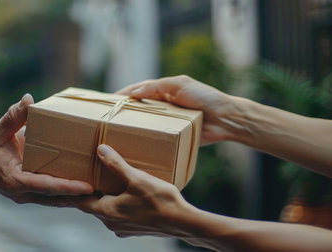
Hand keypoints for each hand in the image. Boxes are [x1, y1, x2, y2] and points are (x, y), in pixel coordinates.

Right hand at [0, 94, 92, 205]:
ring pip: (54, 201)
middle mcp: (21, 192)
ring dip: (74, 198)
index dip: (68, 187)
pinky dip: (65, 194)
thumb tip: (28, 99)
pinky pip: (50, 197)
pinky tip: (81, 188)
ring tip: (98, 192)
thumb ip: (12, 117)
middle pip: (56, 198)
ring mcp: (25, 196)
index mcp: (15, 179)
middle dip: (78, 197)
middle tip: (103, 191)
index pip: (46, 186)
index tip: (88, 188)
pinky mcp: (27, 194)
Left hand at [74, 144, 194, 237]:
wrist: (184, 222)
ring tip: (106, 181)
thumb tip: (100, 150)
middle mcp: (112, 223)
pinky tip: (127, 193)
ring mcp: (123, 228)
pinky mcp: (134, 229)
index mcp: (107, 211)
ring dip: (105, 197)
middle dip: (90, 191)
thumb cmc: (160, 201)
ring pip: (107, 210)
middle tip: (86, 175)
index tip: (64, 181)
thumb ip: (116, 164)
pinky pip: (120, 214)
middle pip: (93, 205)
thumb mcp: (136, 178)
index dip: (72, 191)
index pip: (80, 202)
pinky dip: (118, 203)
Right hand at [117, 75, 233, 144]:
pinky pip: (158, 136)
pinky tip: (137, 143)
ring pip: (147, 123)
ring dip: (135, 126)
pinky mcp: (174, 134)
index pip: (139, 90)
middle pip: (140, 108)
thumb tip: (134, 93)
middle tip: (109, 118)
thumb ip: (156, 86)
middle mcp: (164, 105)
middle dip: (125, 112)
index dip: (124, 95)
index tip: (108, 101)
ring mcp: (169, 120)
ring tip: (118, 132)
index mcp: (164, 90)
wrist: (225, 119)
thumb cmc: (204, 96)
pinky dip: (148, 138)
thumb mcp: (179, 85)